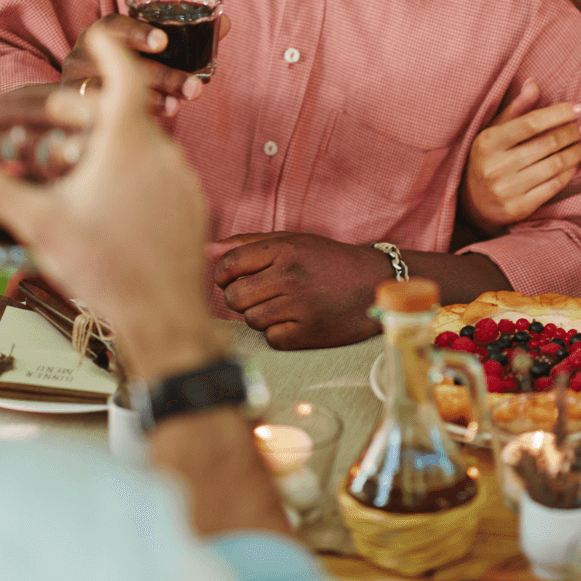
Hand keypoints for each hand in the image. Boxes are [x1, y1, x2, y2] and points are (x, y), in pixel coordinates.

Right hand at [0, 27, 219, 376]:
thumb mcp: (43, 225)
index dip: (112, 51)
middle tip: (69, 123)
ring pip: (148, 147)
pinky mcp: (193, 202)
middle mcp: (162, 151)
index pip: (125, 78)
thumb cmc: (104, 264)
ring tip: (87, 168)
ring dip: (119, 148)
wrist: (163, 310)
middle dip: (98, 116)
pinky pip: (163, 175)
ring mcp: (182, 177)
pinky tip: (118, 202)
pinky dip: (140, 175)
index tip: (101, 37)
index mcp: (127, 143)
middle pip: (129, 117)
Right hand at [59, 12, 230, 116]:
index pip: (114, 26)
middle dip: (161, 76)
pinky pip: (97, 120)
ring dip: (147, 101)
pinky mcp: (73, 116)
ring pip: (109, 93)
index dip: (137, 32)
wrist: (82, 105)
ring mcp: (73, 87)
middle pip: (118, 64)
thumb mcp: (153, 51)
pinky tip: (150, 127)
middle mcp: (82, 56)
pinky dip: (124, 122)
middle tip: (194, 88)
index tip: (162, 42)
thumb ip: (188, 36)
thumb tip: (226, 22)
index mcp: (101, 34)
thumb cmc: (130, 67)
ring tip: (177, 107)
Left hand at [207, 233, 391, 348]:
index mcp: (284, 249)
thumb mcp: (293, 241)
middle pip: (234, 297)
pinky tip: (296, 320)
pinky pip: (271, 338)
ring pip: (251, 319)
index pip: (228, 266)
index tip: (236, 278)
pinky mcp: (308, 333)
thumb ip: (248, 243)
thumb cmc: (328, 261)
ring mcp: (300, 306)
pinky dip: (279, 333)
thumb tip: (206, 251)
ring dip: (261, 315)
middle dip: (242, 297)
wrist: (374, 283)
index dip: (225, 275)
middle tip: (263, 293)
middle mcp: (290, 275)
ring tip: (284, 305)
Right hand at [460, 80, 580, 233]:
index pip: (531, 122)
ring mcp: (507, 189)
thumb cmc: (488, 157)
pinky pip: (553, 186)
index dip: (560, 113)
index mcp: (488, 141)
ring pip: (553, 165)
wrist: (473, 202)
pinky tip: (575, 162)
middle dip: (572, 132)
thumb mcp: (494, 130)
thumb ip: (516, 108)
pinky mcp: (518, 208)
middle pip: (546, 144)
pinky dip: (569, 172)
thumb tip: (534, 83)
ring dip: (575, 152)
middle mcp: (496, 166)